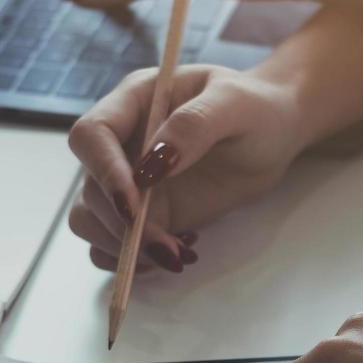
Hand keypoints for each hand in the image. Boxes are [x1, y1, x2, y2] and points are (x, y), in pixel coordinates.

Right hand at [67, 64, 306, 272]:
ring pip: (92, 222)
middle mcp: (121, 143)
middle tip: (169, 248)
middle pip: (89, 190)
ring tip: (179, 252)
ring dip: (126, 249)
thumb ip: (194, 126)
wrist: (273, 136)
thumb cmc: (256, 108)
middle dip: (123, 227)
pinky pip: (114, 245)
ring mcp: (129, 182)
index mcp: (134, 103)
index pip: (91, 136)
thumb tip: (150, 167)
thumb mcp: (235, 105)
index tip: (133, 207)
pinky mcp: (144, 215)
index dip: (102, 172)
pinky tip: (180, 250)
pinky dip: (137, 259)